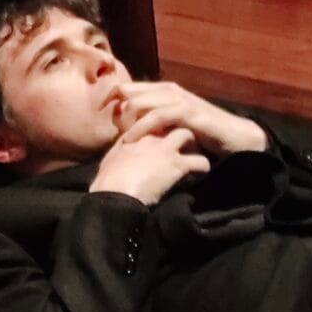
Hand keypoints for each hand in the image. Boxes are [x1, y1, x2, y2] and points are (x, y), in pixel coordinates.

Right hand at [89, 123, 209, 206]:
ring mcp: (165, 148)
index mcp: (136, 132)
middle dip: (181, 128)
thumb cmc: (109, 178)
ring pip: (189, 135)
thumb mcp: (112, 156)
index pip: (154, 118)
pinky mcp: (177, 165)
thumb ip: (122, 146)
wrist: (115, 193)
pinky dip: (202, 167)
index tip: (167, 134)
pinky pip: (200, 161)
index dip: (163, 125)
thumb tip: (125, 146)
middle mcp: (151, 135)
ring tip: (195, 156)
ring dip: (195, 145)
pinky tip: (200, 173)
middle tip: (186, 143)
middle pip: (172, 120)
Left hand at [112, 82, 266, 159]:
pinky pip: (159, 116)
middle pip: (129, 93)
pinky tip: (132, 139)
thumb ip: (155, 124)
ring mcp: (179, 99)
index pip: (127, 90)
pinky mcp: (189, 111)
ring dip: (127, 121)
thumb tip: (127, 131)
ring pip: (141, 102)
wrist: (236, 138)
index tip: (100, 120)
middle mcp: (168, 91)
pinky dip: (143, 127)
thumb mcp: (174, 127)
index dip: (111, 102)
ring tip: (118, 138)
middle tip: (108, 132)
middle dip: (115, 111)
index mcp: (162, 91)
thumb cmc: (203, 134)